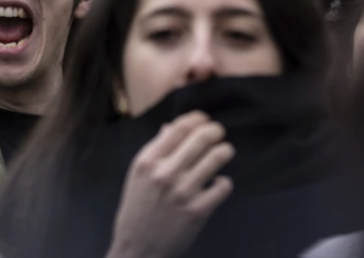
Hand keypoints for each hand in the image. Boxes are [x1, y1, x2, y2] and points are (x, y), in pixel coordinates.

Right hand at [105, 111, 234, 257]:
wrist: (137, 248)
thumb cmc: (137, 210)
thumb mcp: (137, 175)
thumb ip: (154, 151)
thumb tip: (170, 129)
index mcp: (147, 161)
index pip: (178, 128)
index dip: (195, 119)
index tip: (203, 118)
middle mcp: (165, 172)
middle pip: (200, 138)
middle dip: (214, 130)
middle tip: (219, 131)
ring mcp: (183, 191)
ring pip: (216, 158)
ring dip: (225, 151)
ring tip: (226, 150)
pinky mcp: (199, 210)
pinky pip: (222, 186)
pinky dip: (224, 182)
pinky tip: (218, 183)